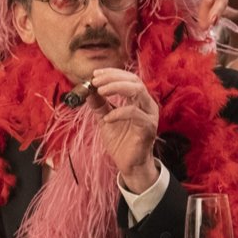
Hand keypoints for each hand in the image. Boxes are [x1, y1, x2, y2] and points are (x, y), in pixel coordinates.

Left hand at [87, 68, 158, 191]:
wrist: (129, 164)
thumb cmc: (121, 141)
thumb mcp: (105, 119)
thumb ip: (99, 104)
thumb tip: (88, 90)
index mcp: (138, 100)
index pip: (128, 78)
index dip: (112, 73)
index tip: (95, 74)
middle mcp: (147, 104)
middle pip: (134, 81)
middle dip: (113, 78)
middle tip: (96, 81)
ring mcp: (149, 115)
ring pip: (138, 91)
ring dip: (117, 88)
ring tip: (101, 92)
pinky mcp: (148, 127)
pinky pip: (134, 113)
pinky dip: (118, 112)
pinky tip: (107, 118)